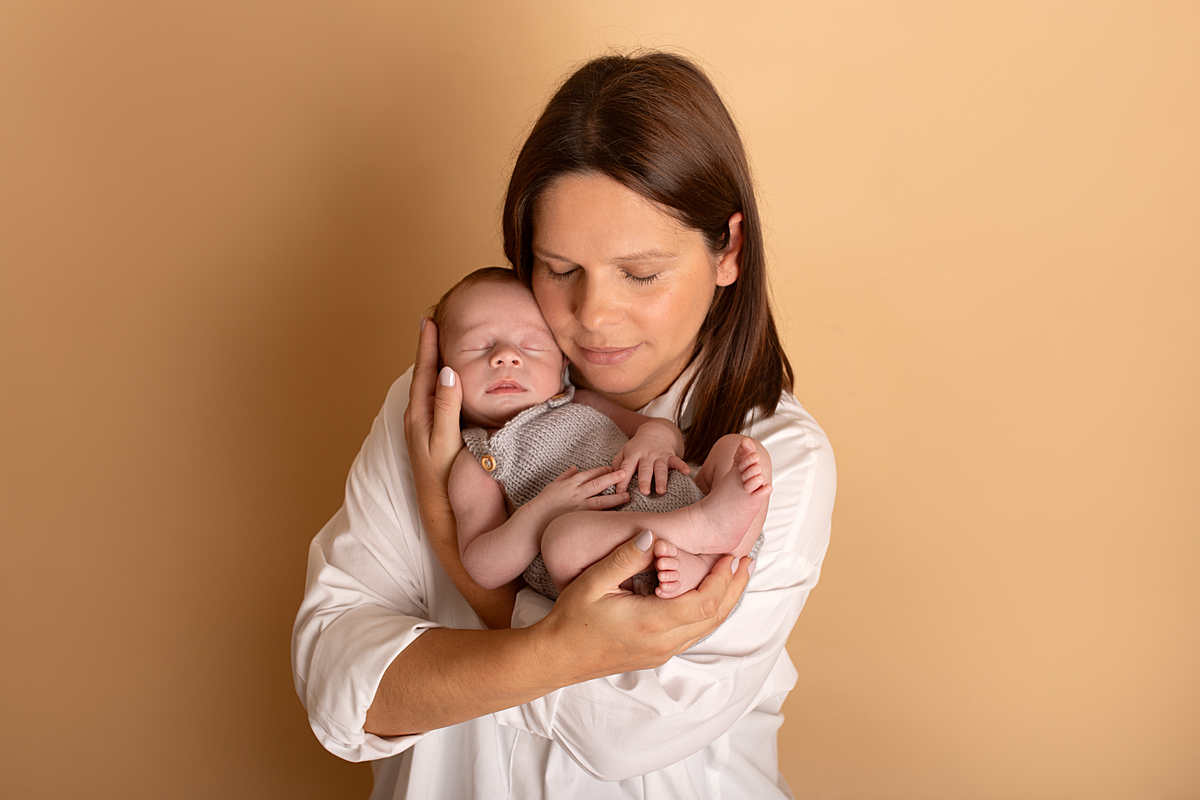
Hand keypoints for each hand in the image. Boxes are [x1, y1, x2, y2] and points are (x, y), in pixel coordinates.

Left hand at [404, 317, 463, 500]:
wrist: (439, 509)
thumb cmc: (443, 477)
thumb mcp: (446, 439)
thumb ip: (446, 406)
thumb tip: (447, 372)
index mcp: (419, 414)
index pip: (423, 370)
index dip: (427, 345)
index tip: (429, 319)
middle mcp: (417, 417)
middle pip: (423, 373)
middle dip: (429, 348)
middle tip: (433, 322)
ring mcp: (423, 425)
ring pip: (428, 385)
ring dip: (433, 363)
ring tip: (439, 344)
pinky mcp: (431, 433)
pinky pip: (434, 397)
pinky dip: (439, 381)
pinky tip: (446, 382)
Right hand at [534, 465, 630, 516]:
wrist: (535, 520)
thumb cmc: (543, 503)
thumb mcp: (553, 485)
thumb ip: (565, 476)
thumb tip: (574, 468)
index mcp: (569, 483)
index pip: (588, 474)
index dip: (601, 470)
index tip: (612, 468)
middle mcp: (575, 493)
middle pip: (597, 483)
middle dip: (612, 478)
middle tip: (625, 473)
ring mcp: (578, 507)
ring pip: (600, 500)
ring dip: (615, 497)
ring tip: (627, 495)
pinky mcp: (579, 519)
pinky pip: (596, 515)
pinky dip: (606, 513)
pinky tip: (617, 514)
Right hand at [535, 531, 751, 681]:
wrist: (557, 657)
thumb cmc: (571, 618)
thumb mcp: (594, 581)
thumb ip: (626, 557)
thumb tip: (653, 535)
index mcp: (652, 623)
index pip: (704, 602)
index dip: (723, 579)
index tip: (732, 556)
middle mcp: (663, 643)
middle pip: (714, 616)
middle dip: (734, 587)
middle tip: (747, 561)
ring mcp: (661, 652)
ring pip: (706, 627)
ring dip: (725, 600)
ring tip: (735, 576)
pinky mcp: (656, 654)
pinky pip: (693, 633)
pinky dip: (708, 611)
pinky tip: (707, 595)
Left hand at [611, 419, 689, 494]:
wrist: (656, 431)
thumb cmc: (637, 446)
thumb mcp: (624, 451)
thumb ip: (617, 463)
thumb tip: (610, 478)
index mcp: (633, 454)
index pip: (626, 467)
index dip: (623, 479)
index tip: (619, 492)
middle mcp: (646, 455)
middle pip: (645, 468)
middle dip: (644, 480)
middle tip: (644, 492)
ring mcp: (659, 455)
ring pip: (661, 468)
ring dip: (661, 479)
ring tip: (661, 491)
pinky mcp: (671, 455)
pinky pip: (677, 461)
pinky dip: (682, 466)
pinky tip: (687, 472)